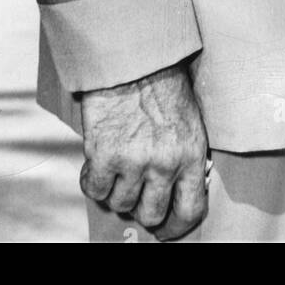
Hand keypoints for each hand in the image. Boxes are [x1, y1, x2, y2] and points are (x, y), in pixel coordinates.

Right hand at [79, 61, 208, 240]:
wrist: (131, 56)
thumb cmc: (161, 84)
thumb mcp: (188, 121)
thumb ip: (183, 157)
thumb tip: (172, 192)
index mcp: (191, 154)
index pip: (190, 210)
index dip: (175, 227)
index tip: (165, 228)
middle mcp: (164, 163)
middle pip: (151, 214)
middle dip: (141, 208)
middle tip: (134, 191)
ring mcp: (133, 161)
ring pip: (120, 203)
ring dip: (116, 190)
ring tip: (116, 167)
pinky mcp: (104, 154)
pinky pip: (95, 189)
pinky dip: (93, 181)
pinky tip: (97, 164)